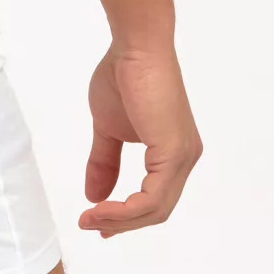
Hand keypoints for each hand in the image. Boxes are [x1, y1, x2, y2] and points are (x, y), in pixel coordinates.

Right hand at [79, 45, 201, 236]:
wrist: (134, 49)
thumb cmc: (122, 77)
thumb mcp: (107, 128)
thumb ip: (105, 162)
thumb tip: (93, 195)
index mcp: (172, 153)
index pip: (154, 198)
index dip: (125, 215)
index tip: (95, 220)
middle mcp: (184, 158)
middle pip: (156, 211)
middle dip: (121, 224)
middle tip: (89, 225)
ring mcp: (182, 157)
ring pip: (156, 209)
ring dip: (119, 220)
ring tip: (89, 218)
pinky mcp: (173, 152)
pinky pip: (152, 197)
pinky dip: (125, 209)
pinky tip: (101, 207)